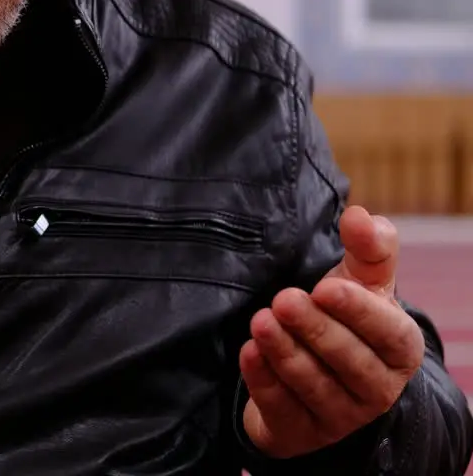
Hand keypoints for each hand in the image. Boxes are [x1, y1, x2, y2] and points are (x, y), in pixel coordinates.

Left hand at [240, 206, 424, 458]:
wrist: (311, 371)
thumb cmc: (344, 317)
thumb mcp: (360, 281)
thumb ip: (368, 247)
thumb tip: (360, 216)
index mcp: (399, 349)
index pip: (388, 333)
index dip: (359, 312)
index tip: (327, 288)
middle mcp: (377, 388)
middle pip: (348, 361)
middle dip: (315, 330)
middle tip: (283, 299)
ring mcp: (340, 416)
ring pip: (314, 386)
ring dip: (285, 353)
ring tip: (260, 322)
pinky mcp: (301, 431)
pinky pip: (282, 408)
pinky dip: (264, 381)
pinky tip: (248, 353)